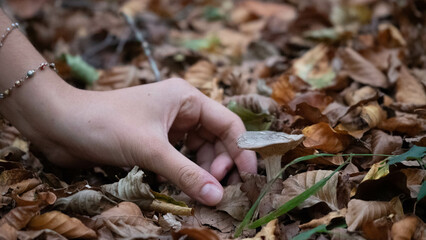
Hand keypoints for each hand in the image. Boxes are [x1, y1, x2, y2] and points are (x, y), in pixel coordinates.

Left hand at [27, 78, 256, 205]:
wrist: (61, 124)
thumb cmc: (106, 124)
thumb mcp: (150, 149)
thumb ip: (185, 173)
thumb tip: (217, 197)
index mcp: (187, 99)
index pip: (228, 124)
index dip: (242, 150)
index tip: (248, 177)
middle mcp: (182, 110)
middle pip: (217, 139)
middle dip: (222, 164)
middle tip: (220, 190)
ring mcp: (169, 125)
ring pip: (200, 150)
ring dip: (204, 170)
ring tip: (204, 191)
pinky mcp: (156, 140)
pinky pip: (182, 157)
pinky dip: (187, 171)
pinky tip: (187, 185)